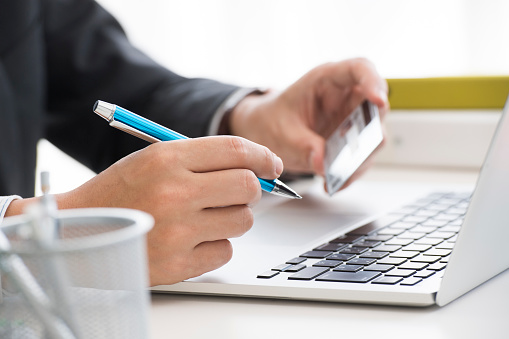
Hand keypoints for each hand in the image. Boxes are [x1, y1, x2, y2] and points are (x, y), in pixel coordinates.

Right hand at [6, 136, 282, 285]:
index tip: (271, 164)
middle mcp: (175, 192)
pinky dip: (216, 245)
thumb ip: (204, 160)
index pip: (236, 150)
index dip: (262, 156)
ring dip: (233, 218)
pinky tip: (191, 240)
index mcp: (167, 158)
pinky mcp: (178, 264)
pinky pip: (225, 251)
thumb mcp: (155, 160)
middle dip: (251, 189)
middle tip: (239, 192)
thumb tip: (256, 168)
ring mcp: (178, 231)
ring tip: (205, 217)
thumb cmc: (122, 192)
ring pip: (242, 221)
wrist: (80, 231)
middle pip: (248, 186)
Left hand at [230, 58, 388, 182]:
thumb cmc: (272, 121)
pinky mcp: (351, 141)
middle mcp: (344, 97)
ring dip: (361, 159)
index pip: (360, 69)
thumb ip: (302, 146)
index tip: (378, 100)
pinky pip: (361, 157)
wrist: (263, 134)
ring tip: (339, 177)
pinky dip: (351, 172)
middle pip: (375, 106)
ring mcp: (351, 119)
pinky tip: (334, 183)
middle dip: (373, 130)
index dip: (373, 82)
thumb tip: (323, 163)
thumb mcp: (281, 132)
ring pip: (373, 136)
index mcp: (326, 81)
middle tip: (359, 154)